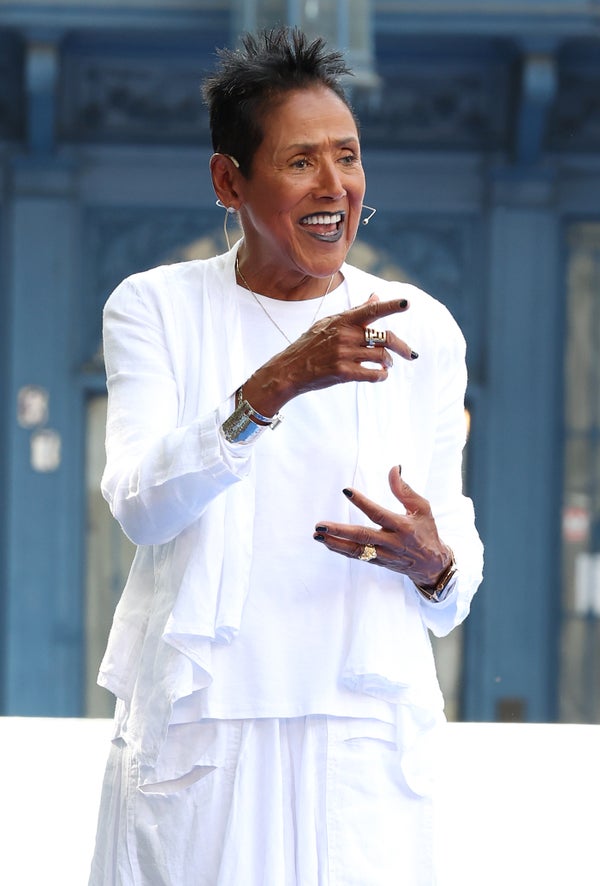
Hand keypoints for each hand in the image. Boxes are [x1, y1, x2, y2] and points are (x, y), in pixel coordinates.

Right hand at [242, 294, 415, 417]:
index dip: (391, 306)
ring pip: (381, 356)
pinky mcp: (342, 373)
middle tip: (410, 354)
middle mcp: (345, 335)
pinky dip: (381, 375)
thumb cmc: (310, 344)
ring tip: (387, 364)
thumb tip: (376, 296)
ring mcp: (344, 354)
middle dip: (402, 347)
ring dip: (388, 362)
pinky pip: (372, 374)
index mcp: (343, 320)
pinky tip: (380, 375)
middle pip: (385, 337)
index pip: (371, 310)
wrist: (289, 369)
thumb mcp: (329, 323)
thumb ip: (355, 312)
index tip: (407, 303)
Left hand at [313, 466, 452, 587]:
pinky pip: (357, 556)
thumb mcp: (422, 508)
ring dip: (335, 542)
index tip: (346, 491)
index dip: (363, 503)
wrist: (432, 565)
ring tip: (317, 534)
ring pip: (356, 550)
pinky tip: (326, 542)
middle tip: (320, 525)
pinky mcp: (378, 562)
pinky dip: (341, 549)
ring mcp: (383, 554)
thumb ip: (405, 490)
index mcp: (403, 527)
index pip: (379, 514)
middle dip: (340, 531)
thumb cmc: (427, 531)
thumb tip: (393, 468)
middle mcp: (392, 542)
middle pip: (362, 536)